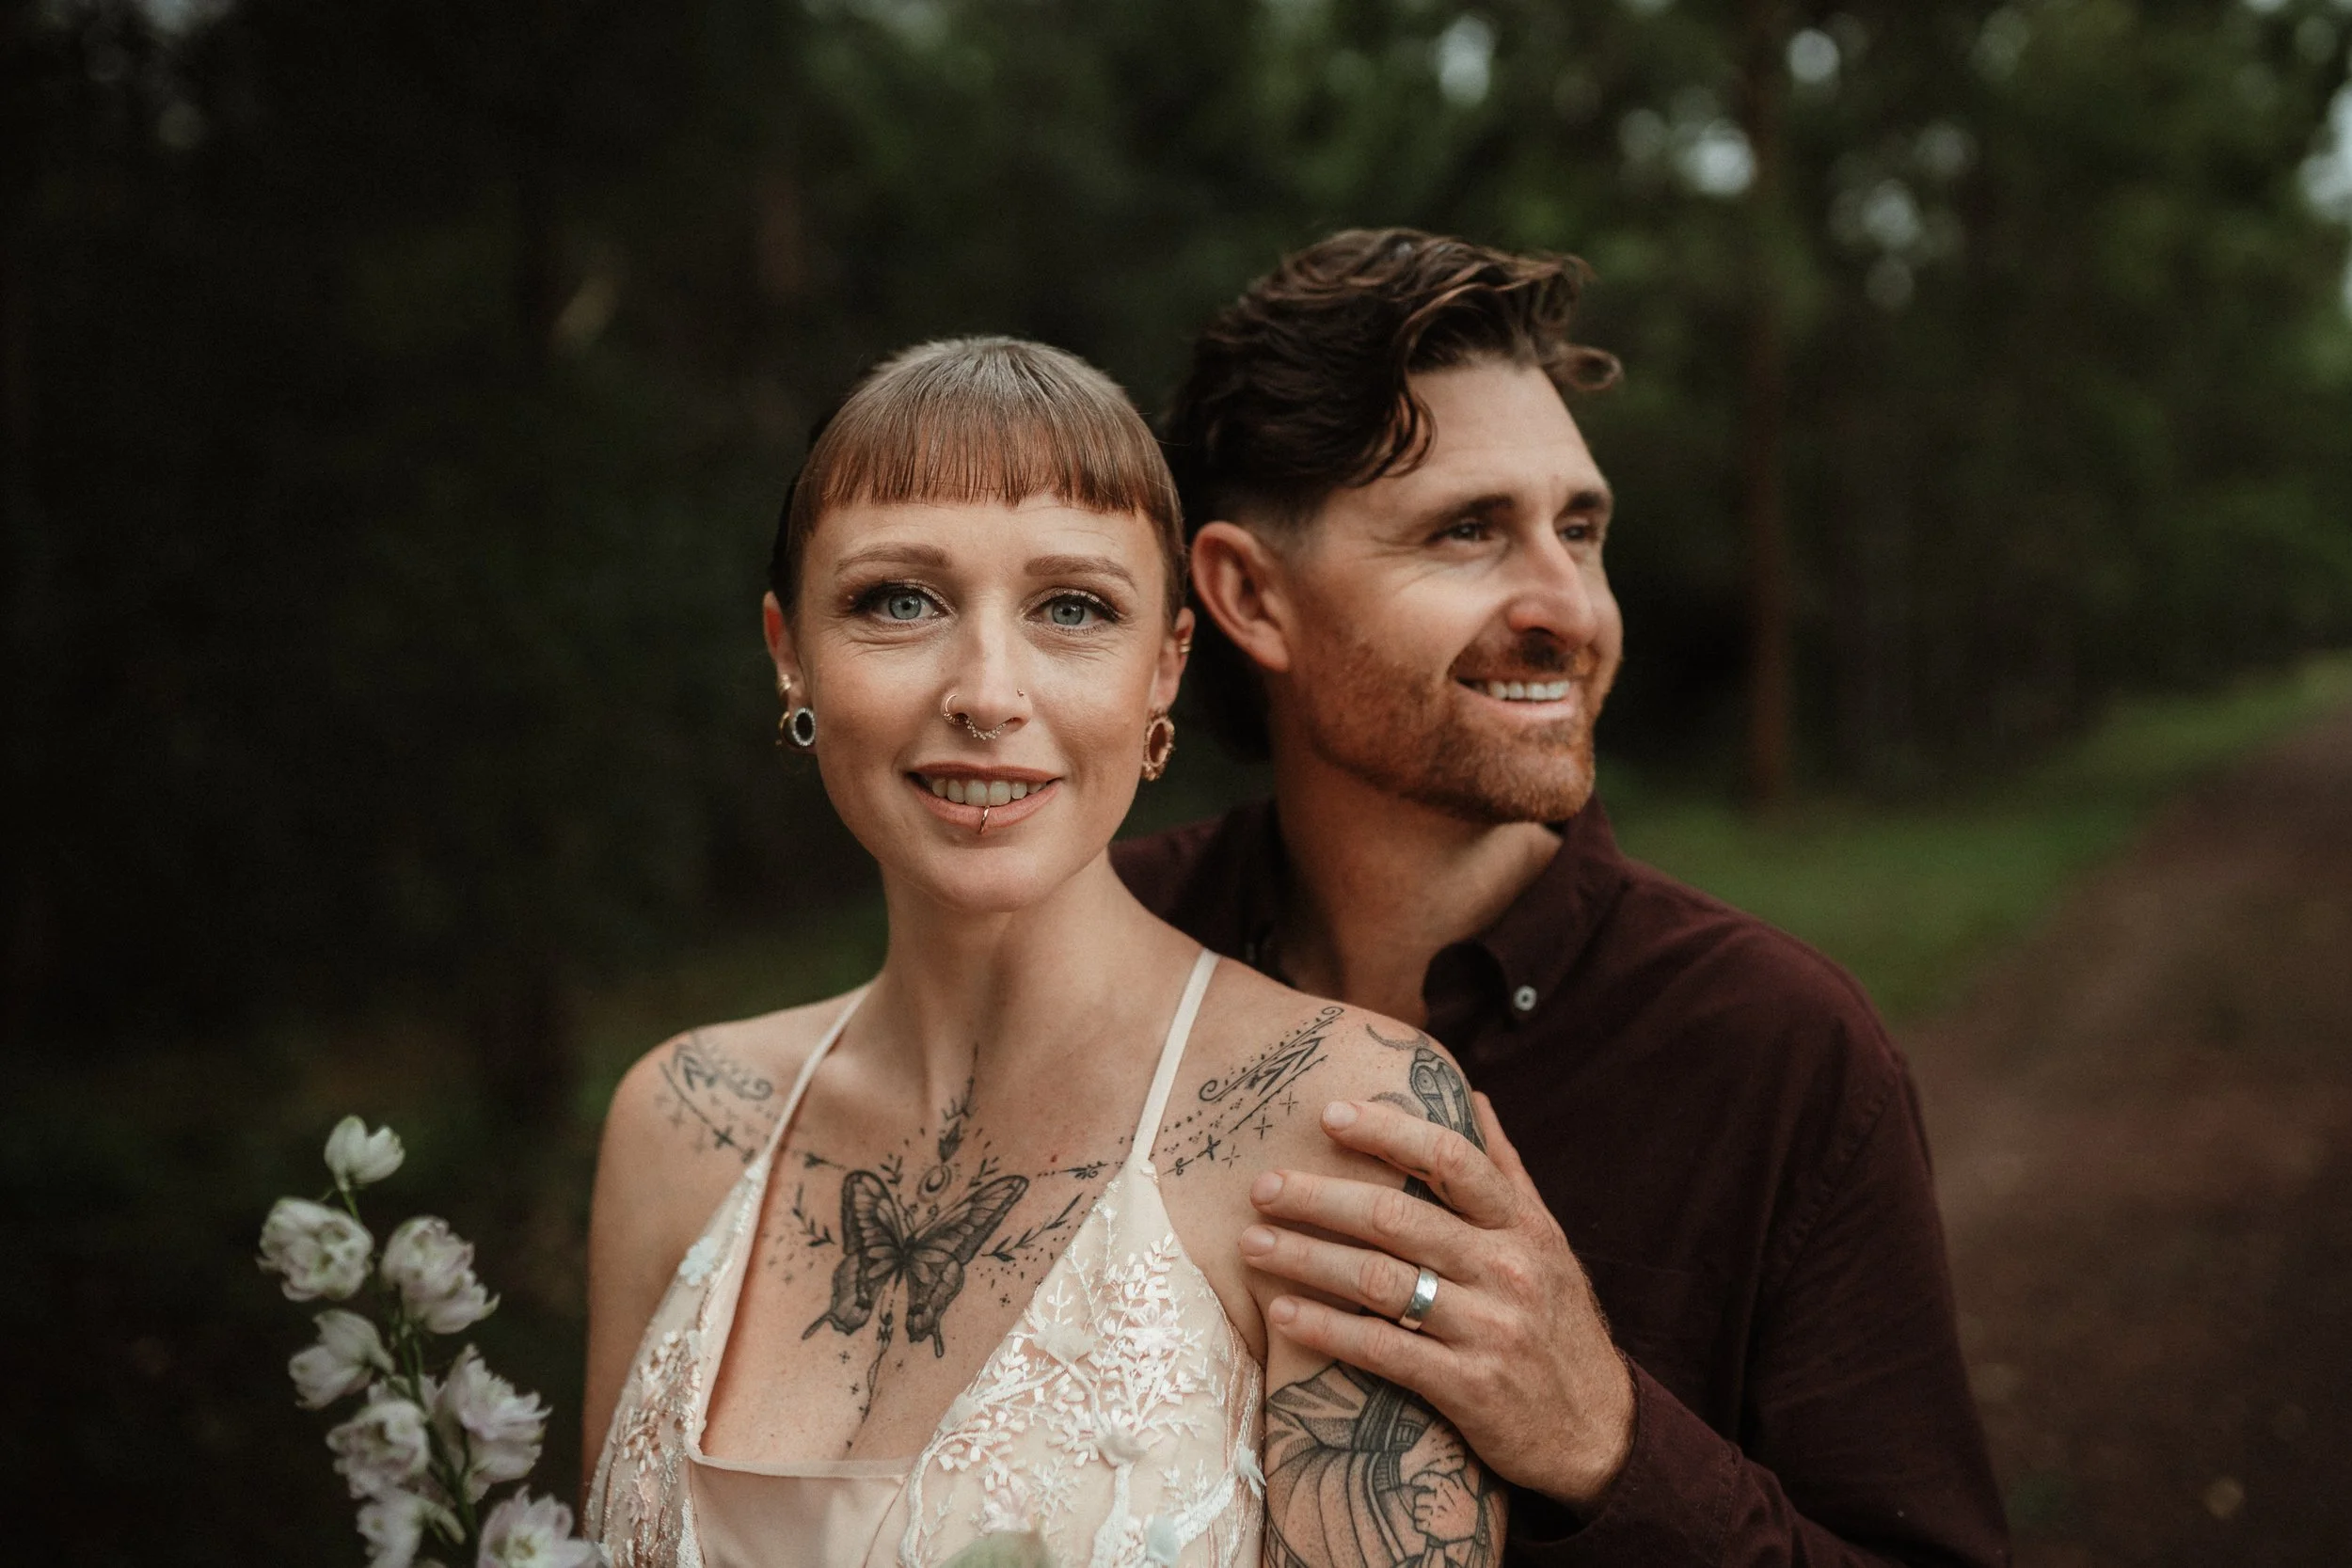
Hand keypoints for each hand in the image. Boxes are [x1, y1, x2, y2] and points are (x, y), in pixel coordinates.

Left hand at [1241, 1091, 1635, 1511]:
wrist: (1601, 1432)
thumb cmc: (1559, 1324)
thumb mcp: (1548, 1241)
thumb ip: (1507, 1170)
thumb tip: (1474, 1096)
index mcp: (1522, 1225)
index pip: (1451, 1159)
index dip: (1388, 1131)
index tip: (1329, 1114)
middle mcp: (1508, 1268)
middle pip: (1397, 1217)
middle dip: (1319, 1198)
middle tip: (1261, 1187)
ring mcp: (1491, 1328)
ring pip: (1380, 1281)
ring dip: (1306, 1259)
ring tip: (1252, 1245)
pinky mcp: (1470, 1388)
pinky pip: (1383, 1350)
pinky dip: (1327, 1329)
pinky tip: (1283, 1315)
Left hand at [1411, 1468, 1480, 1543]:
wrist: (1478, 1525)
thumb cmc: (1468, 1505)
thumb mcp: (1463, 1488)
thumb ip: (1453, 1477)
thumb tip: (1448, 1463)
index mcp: (1446, 1487)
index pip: (1427, 1478)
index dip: (1418, 1479)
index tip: (1413, 1481)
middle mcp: (1440, 1499)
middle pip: (1418, 1498)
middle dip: (1421, 1502)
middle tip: (1427, 1505)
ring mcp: (1437, 1514)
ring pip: (1416, 1512)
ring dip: (1420, 1514)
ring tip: (1428, 1516)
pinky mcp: (1434, 1528)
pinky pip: (1418, 1525)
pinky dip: (1421, 1525)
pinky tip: (1428, 1524)